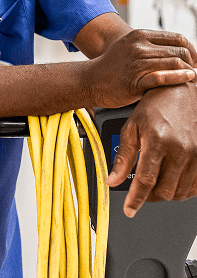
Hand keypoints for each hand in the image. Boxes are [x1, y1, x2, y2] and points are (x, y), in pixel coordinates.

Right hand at [89, 29, 196, 107]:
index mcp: (140, 35)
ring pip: (175, 63)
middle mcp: (139, 46)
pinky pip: (164, 77)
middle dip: (193, 62)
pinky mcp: (135, 81)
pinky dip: (180, 77)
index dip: (192, 49)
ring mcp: (137, 63)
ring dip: (190, 71)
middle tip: (196, 71)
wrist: (91, 80)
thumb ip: (151, 45)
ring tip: (193, 78)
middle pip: (180, 51)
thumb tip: (178, 48)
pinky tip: (187, 79)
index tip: (195, 60)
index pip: (178, 38)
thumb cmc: (113, 65)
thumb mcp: (130, 45)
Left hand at [107, 83, 196, 216]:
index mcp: (158, 140)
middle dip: (149, 197)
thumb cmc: (155, 105)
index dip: (136, 199)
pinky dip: (182, 189)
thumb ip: (123, 156)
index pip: (146, 180)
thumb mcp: (132, 126)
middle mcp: (180, 149)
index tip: (129, 210)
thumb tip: (112, 180)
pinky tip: (172, 179)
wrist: (181, 92)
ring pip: (180, 192)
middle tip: (141, 191)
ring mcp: (196, 154)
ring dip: (165, 194)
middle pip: (164, 191)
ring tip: (155, 183)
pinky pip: (195, 186)